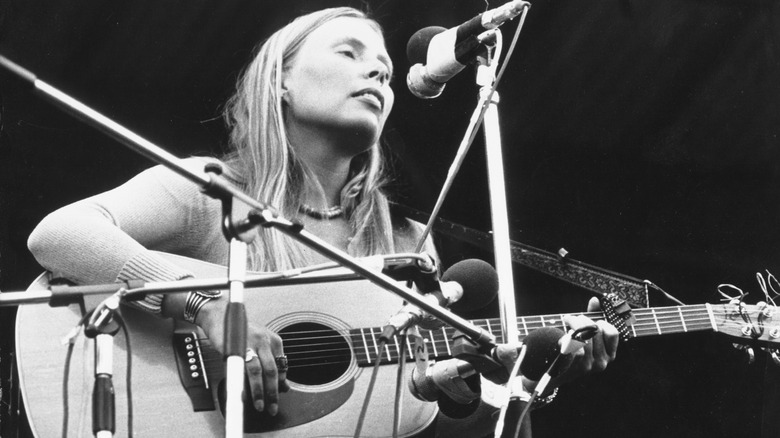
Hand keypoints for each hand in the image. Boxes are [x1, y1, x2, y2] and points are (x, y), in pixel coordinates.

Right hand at [197, 299, 289, 414]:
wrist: (219, 316)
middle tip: (273, 407)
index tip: (279, 396)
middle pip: (273, 371)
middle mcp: (264, 341)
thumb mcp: (259, 343)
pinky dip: (244, 385)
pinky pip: (241, 370)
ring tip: (260, 405)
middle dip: (273, 393)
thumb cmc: (239, 331)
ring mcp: (250, 344)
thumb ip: (270, 362)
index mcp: (273, 340)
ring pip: (259, 372)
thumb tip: (282, 385)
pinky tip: (244, 395)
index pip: (282, 366)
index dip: (280, 384)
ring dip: (259, 392)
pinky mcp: (235, 347)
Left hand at [543, 296, 618, 389]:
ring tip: (565, 325)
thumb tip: (594, 301)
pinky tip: (561, 337)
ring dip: (572, 324)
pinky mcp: (575, 366)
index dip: (600, 322)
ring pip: (584, 334)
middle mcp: (601, 362)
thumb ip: (593, 318)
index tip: (589, 321)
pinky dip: (566, 337)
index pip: (612, 332)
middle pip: (596, 329)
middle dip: (582, 319)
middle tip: (571, 319)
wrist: (552, 375)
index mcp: (608, 355)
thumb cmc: (571, 352)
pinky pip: (574, 345)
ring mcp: (589, 365)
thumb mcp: (586, 337)